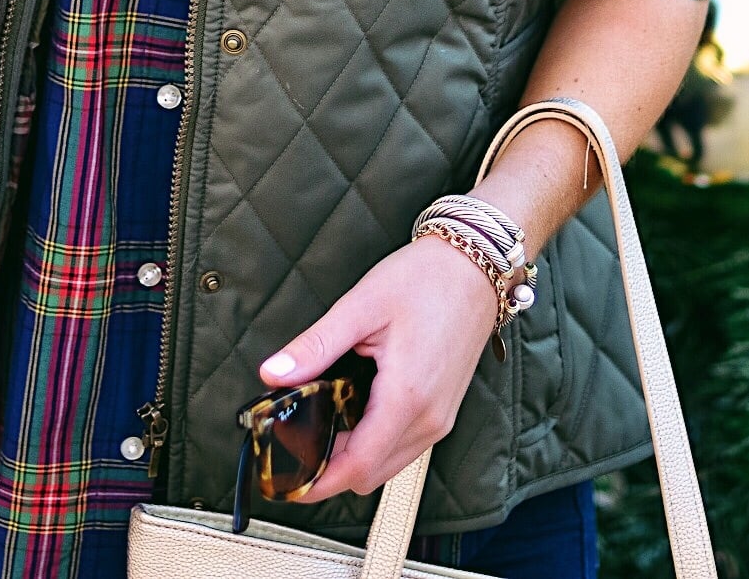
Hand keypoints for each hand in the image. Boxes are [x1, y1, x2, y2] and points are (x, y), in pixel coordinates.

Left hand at [255, 235, 500, 501]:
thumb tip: (274, 373)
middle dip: (330, 469)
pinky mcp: (444, 411)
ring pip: (388, 465)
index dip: (318, 481)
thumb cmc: (424, 279)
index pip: (357, 467)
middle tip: (295, 441)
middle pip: (370, 475)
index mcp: (407, 397)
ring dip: (354, 457)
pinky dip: (376, 444)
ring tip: (320, 423)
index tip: (288, 479)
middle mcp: (429, 419)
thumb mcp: (362, 306)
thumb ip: (316, 345)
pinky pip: (404, 447)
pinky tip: (354, 412)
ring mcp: (440, 418)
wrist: (474, 265)